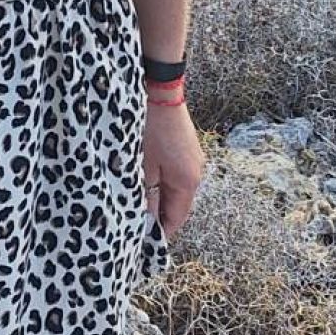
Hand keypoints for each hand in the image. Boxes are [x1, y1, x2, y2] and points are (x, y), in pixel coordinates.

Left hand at [144, 99, 206, 242]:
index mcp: (187, 182)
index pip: (177, 218)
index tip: (146, 242)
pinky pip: (177, 175)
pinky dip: (165, 183)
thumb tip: (147, 220)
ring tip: (141, 204)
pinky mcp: (188, 149)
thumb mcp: (144, 166)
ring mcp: (194, 160)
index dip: (162, 232)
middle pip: (179, 205)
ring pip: (177, 190)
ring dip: (162, 199)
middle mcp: (196, 174)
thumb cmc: (151, 128)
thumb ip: (147, 195)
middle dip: (161, 216)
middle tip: (139, 225)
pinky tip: (149, 181)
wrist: (162, 91)